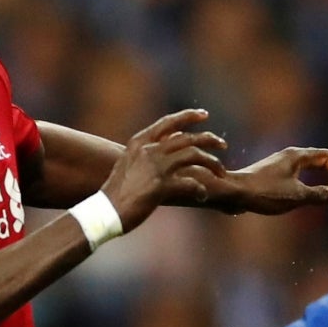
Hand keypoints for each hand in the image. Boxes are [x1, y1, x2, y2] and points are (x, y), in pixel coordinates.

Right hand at [101, 109, 226, 227]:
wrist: (104, 212)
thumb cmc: (115, 192)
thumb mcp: (128, 164)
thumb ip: (145, 153)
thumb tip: (162, 146)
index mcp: (139, 142)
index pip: (168, 122)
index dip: (188, 116)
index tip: (204, 114)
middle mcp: (149, 150)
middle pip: (187, 138)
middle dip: (209, 139)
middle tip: (223, 144)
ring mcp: (156, 167)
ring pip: (194, 156)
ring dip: (211, 163)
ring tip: (221, 172)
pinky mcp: (161, 186)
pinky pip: (190, 183)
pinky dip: (200, 189)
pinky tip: (202, 196)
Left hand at [178, 146, 327, 213]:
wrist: (233, 193)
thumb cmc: (264, 193)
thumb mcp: (297, 196)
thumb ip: (321, 195)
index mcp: (296, 156)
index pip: (326, 156)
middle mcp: (287, 156)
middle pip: (316, 158)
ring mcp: (278, 164)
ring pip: (305, 165)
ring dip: (319, 175)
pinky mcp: (270, 174)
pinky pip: (295, 173)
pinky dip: (307, 180)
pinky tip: (304, 193)